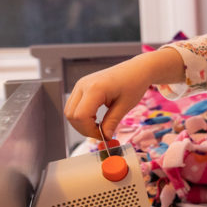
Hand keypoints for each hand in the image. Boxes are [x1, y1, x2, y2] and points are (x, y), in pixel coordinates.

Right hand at [64, 48, 182, 138]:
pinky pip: (74, 105)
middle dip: (83, 128)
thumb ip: (112, 122)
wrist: (137, 69)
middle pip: (71, 115)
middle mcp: (83, 85)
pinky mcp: (81, 86)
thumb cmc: (134, 83)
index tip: (103, 136)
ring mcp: (80, 85)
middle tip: (101, 134)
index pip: (80, 116)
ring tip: (99, 126)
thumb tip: (104, 137)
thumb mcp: (125, 106)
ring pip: (69, 111)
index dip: (89, 130)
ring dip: (81, 123)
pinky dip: (81, 116)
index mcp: (94, 88)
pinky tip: (95, 119)